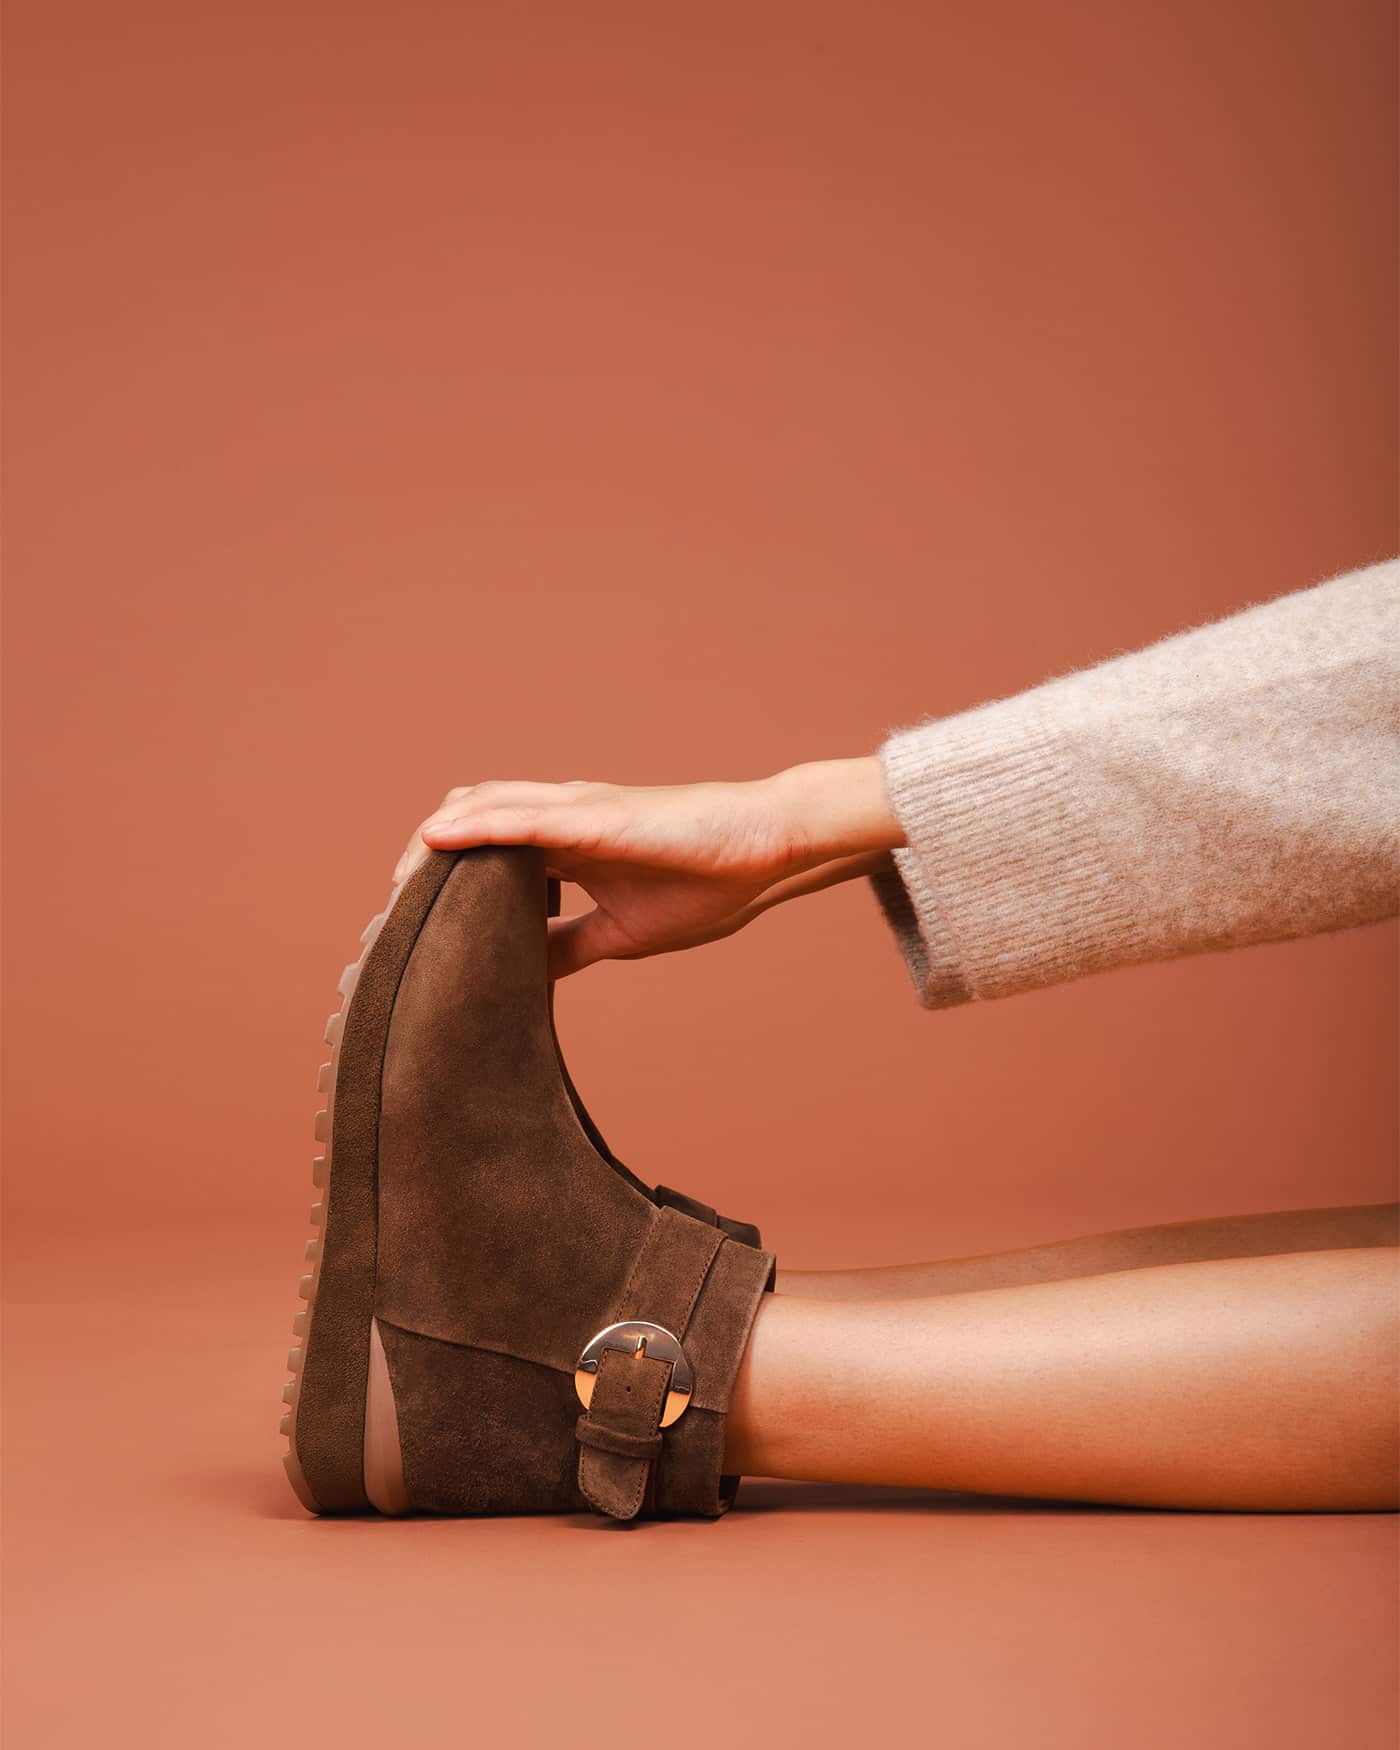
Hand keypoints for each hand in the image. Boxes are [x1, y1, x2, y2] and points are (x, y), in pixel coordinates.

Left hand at [395, 759, 902, 977]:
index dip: (442, 889)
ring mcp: (575, 810)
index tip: (411, 937)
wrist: (765, 853)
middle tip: (392, 925)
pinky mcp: (594, 815)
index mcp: (566, 847)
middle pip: (467, 829)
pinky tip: (434, 840)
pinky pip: (519, 815)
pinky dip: (472, 824)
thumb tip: (525, 973)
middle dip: (421, 870)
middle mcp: (560, 819)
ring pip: (480, 812)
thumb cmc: (707, 884)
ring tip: (396, 890)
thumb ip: (568, 945)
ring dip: (431, 846)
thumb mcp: (619, 934)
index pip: (484, 858)